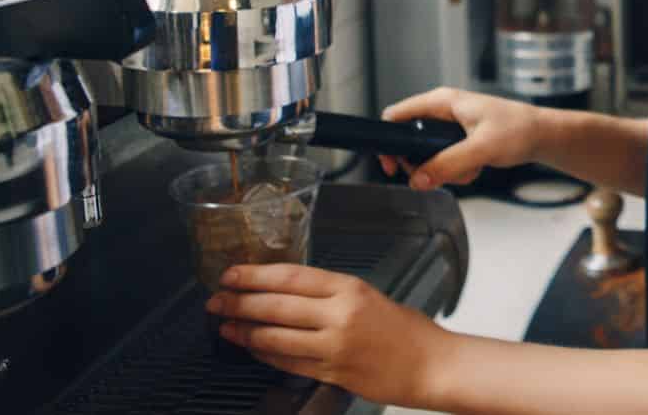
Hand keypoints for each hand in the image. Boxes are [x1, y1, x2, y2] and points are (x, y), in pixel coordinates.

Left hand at [209, 264, 451, 407]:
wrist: (431, 364)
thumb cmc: (407, 331)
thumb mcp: (371, 295)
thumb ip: (332, 293)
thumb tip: (288, 290)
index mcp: (350, 288)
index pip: (291, 276)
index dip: (255, 275)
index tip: (231, 274)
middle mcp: (341, 315)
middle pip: (276, 306)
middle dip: (239, 303)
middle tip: (216, 301)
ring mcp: (335, 347)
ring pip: (275, 337)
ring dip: (244, 332)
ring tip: (226, 327)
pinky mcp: (332, 373)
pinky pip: (287, 362)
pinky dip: (265, 354)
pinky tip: (253, 348)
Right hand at [379, 86, 540, 189]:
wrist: (543, 135)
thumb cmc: (519, 129)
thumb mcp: (481, 148)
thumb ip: (448, 164)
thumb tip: (418, 179)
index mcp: (443, 101)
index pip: (397, 115)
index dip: (388, 141)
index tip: (392, 165)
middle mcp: (443, 111)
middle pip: (409, 140)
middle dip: (423, 164)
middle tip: (438, 175)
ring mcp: (451, 126)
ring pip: (428, 154)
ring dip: (444, 170)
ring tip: (468, 169)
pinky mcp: (460, 139)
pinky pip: (444, 159)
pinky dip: (457, 170)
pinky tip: (475, 169)